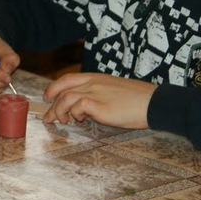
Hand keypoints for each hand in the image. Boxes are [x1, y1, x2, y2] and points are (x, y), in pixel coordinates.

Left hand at [42, 72, 156, 128]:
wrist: (153, 102)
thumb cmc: (137, 99)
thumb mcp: (113, 90)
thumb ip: (98, 94)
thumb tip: (85, 106)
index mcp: (96, 78)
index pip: (68, 79)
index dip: (54, 87)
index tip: (47, 97)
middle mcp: (94, 83)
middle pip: (62, 89)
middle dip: (52, 104)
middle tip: (49, 118)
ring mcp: (96, 93)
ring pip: (66, 98)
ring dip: (60, 111)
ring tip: (63, 121)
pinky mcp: (100, 105)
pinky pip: (78, 106)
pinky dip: (75, 114)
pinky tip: (81, 120)